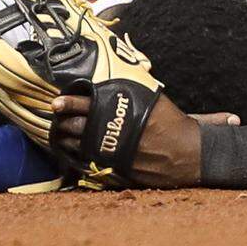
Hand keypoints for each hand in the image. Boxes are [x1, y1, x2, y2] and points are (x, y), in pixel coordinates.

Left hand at [51, 95, 237, 188]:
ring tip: (59, 134)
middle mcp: (116, 132)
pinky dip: (77, 157)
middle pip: (78, 126)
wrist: (190, 154)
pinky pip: (89, 163)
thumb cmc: (175, 124)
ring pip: (79, 146)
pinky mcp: (117, 170)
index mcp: (124, 111)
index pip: (88, 104)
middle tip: (55, 118)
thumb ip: (133, 92)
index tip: (57, 102)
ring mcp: (114, 153)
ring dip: (66, 139)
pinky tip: (70, 153)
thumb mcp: (154, 101)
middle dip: (63, 122)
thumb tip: (120, 75)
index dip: (70, 103)